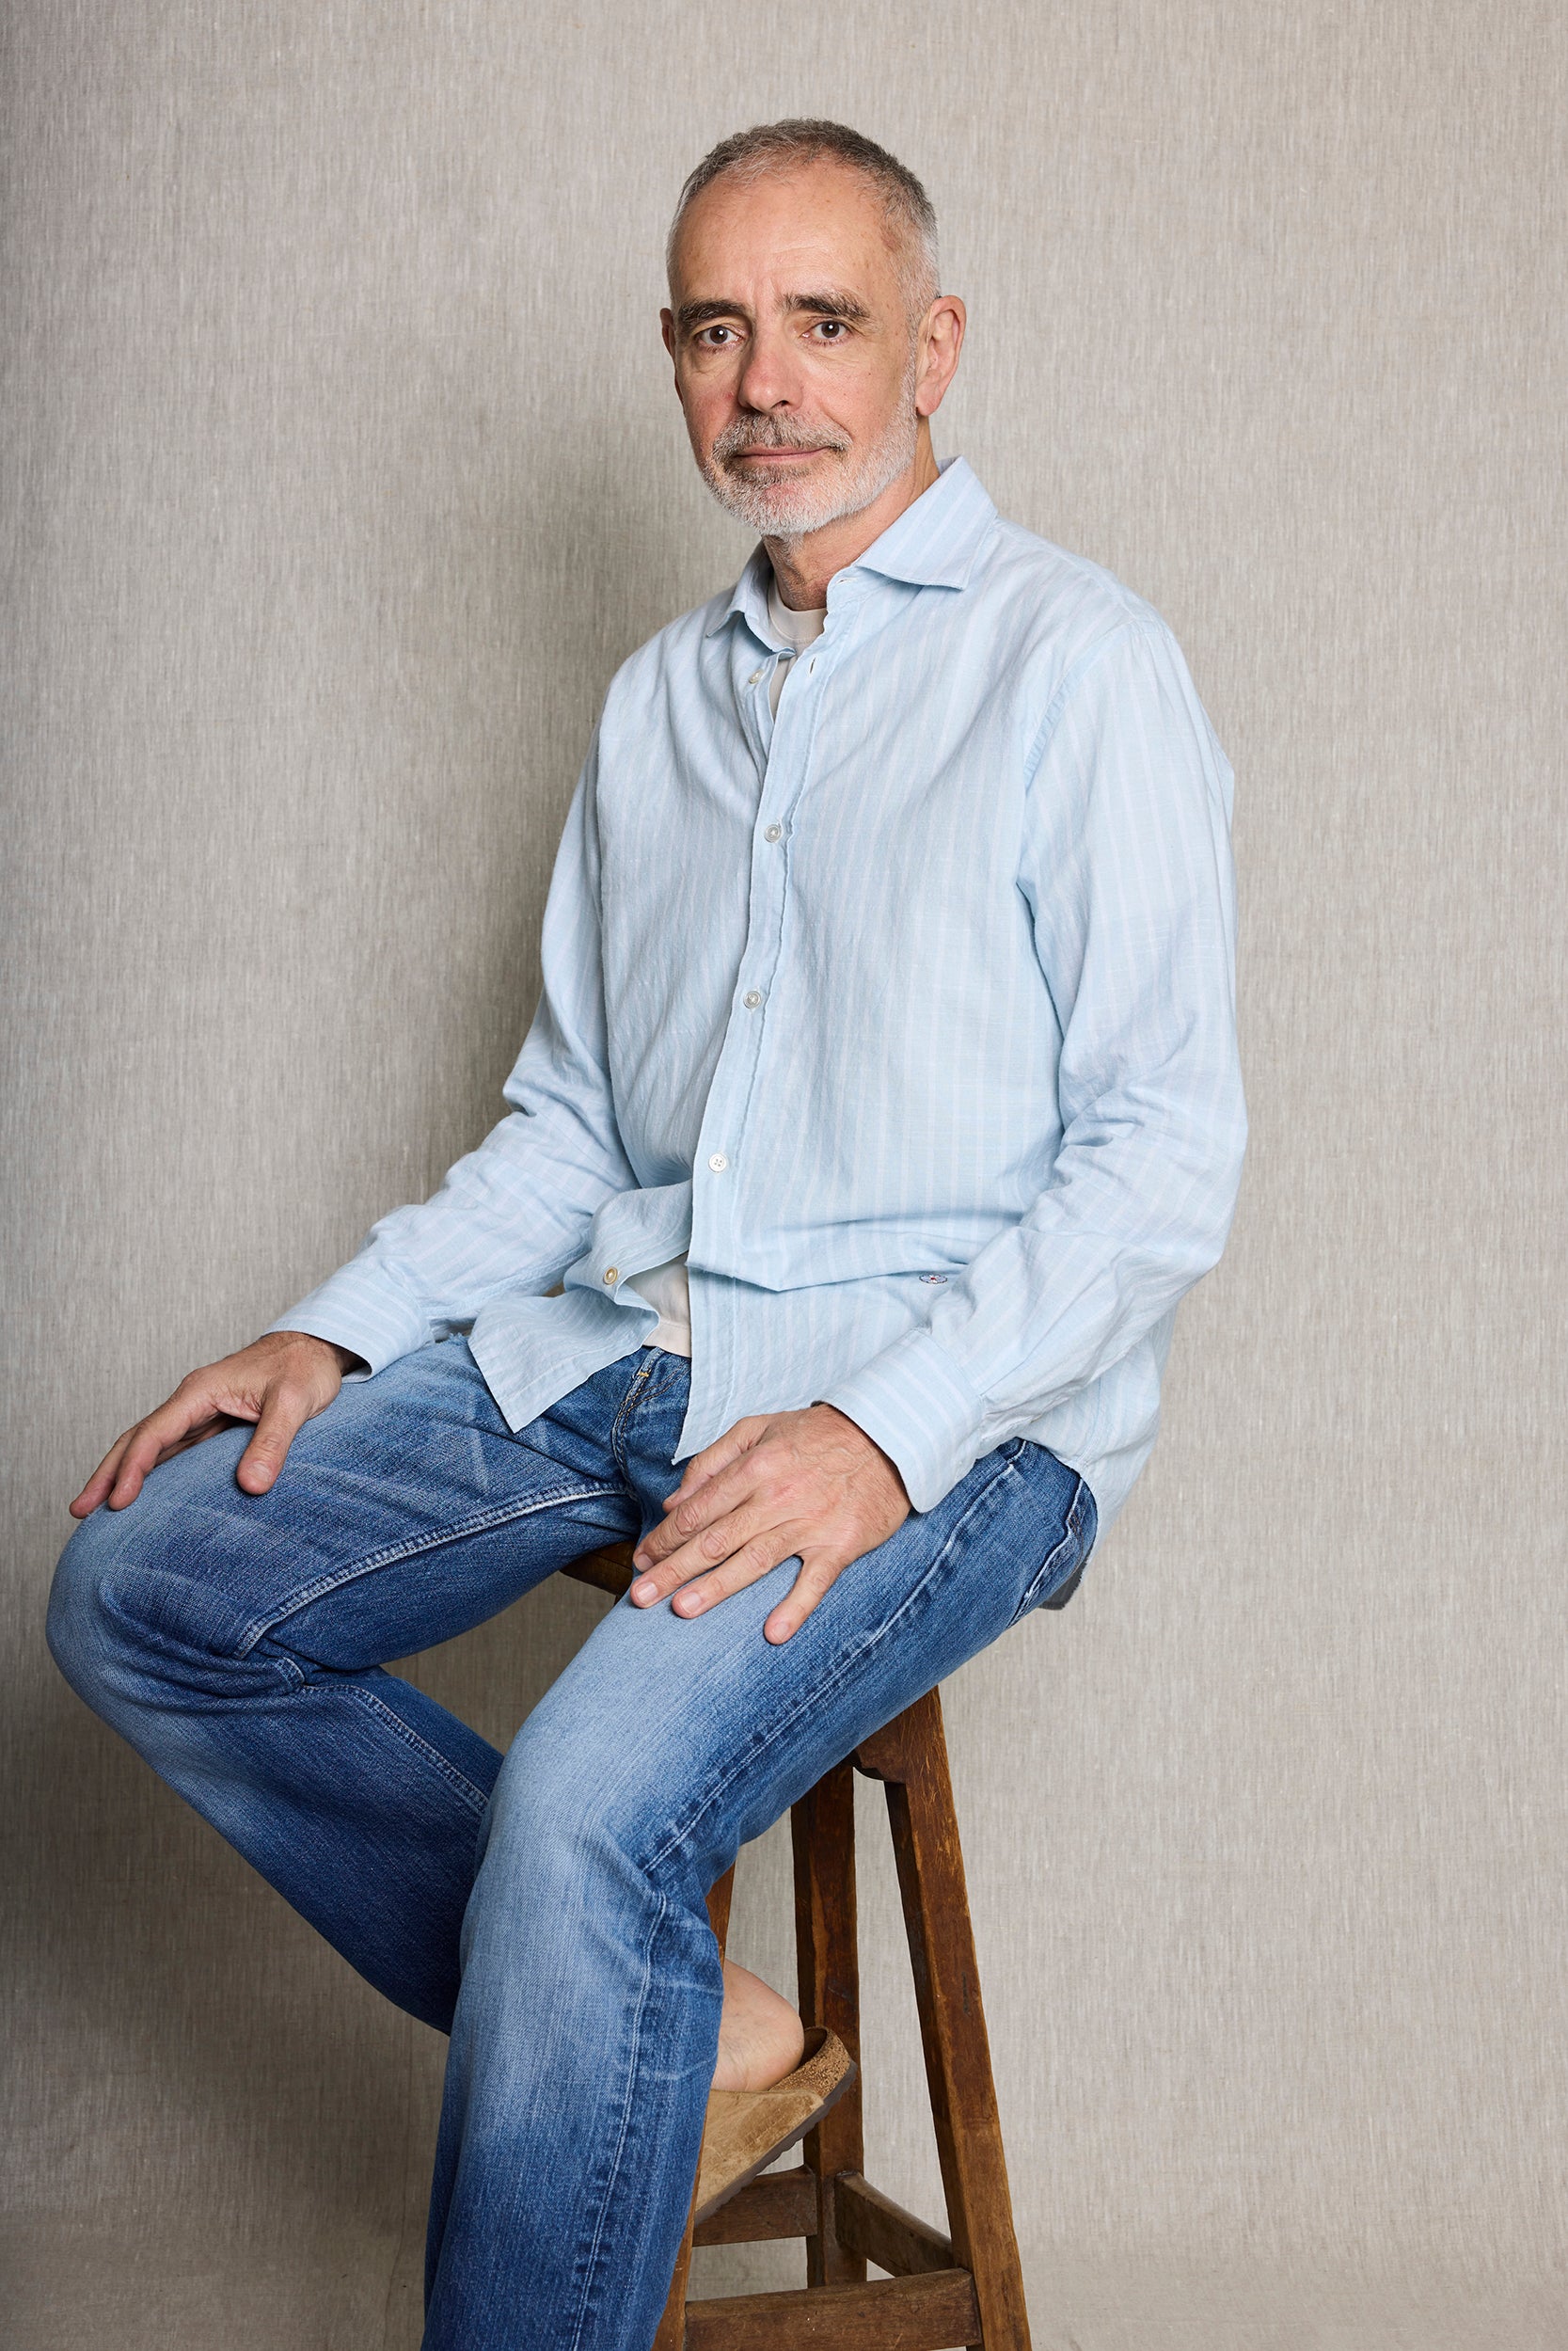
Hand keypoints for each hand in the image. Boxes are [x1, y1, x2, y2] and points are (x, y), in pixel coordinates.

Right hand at [69, 1332, 362, 1516]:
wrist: (317, 1347)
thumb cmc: (305, 1367)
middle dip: (107, 1474)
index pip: (155, 1433)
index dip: (133, 1469)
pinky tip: (144, 1493)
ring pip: (152, 1445)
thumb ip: (273, 1441)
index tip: (117, 1503)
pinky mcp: (214, 1423)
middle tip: (79, 1509)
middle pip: (138, 1439)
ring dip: (124, 1474)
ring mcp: (201, 1412)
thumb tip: (251, 1486)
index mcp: (201, 1392)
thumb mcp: (295, 1402)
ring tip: (97, 1508)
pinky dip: (152, 1471)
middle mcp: (193, 1401)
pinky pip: (174, 1450)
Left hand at [628, 1403, 910, 1644]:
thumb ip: (713, 1462)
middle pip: (714, 1540)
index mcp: (753, 1468)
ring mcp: (809, 1524)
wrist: (887, 1436)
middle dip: (673, 1569)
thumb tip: (674, 1502)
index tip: (641, 1560)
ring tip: (682, 1610)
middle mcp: (776, 1497)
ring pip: (753, 1561)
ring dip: (716, 1588)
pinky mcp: (840, 1545)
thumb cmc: (816, 1434)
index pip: (697, 1511)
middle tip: (640, 1597)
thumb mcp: (758, 1429)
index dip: (664, 1538)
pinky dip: (796, 1607)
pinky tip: (774, 1632)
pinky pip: (815, 1582)